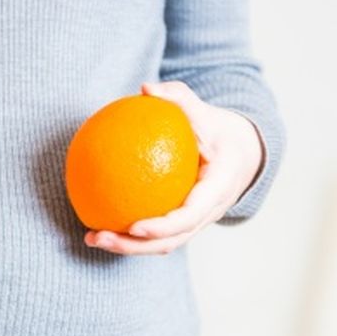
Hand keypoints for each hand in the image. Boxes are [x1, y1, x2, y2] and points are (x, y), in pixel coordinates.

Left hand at [84, 81, 263, 255]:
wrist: (244, 154)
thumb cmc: (220, 131)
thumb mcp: (207, 113)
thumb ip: (180, 98)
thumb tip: (146, 88)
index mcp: (217, 190)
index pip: (190, 216)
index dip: (163, 226)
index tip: (134, 226)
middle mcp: (208, 213)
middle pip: (172, 241)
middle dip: (134, 246)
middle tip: (100, 237)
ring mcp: (196, 222)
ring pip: (163, 244)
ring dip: (127, 247)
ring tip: (92, 238)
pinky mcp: (183, 222)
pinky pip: (156, 234)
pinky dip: (130, 234)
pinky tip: (100, 222)